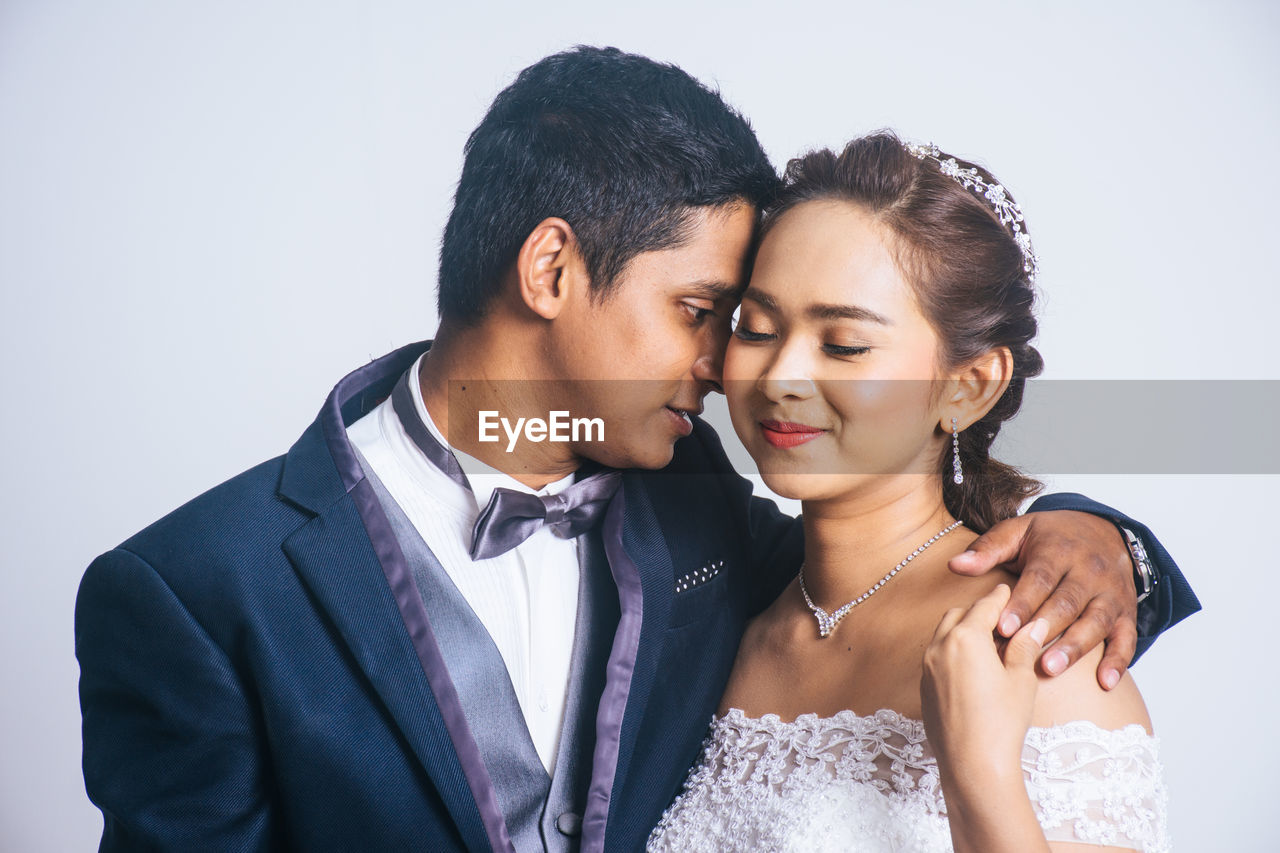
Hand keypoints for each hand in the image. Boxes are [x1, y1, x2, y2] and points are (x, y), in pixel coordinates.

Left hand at [921, 584, 1048, 782]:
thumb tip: (1033, 625)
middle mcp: (939, 646)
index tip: (1007, 590)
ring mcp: (927, 667)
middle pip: (958, 616)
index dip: (1000, 598)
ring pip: (943, 635)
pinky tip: (972, 668)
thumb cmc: (1002, 722)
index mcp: (965, 637)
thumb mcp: (1021, 680)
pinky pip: (936, 658)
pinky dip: (952, 652)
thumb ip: (1024, 647)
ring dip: (962, 632)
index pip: (985, 606)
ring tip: (988, 644)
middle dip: (978, 613)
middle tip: (1001, 621)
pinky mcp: (923, 687)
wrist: (973, 764)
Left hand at [948, 510, 1136, 689]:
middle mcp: (1089, 570)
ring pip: (1096, 622)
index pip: (1040, 579)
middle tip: (1021, 651)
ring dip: (1075, 647)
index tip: (1002, 627)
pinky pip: (1127, 638)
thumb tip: (955, 565)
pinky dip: (1119, 661)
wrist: (1101, 531)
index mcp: (1058, 550)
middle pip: (1067, 602)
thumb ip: (987, 549)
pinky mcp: (1126, 613)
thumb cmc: (1048, 538)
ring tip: (1050, 669)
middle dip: (1045, 627)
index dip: (1022, 603)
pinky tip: (1105, 684)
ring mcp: (1111, 593)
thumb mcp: (1017, 532)